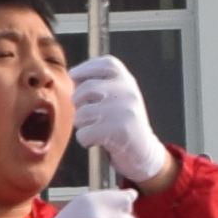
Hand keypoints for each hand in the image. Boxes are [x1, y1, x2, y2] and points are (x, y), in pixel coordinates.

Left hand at [68, 49, 174, 186]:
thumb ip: (100, 85)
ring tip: (94, 128)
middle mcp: (128, 91)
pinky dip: (85, 140)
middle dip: (78, 105)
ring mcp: (124, 110)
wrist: (144, 152)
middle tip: (88, 116)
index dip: (85, 68)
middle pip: (84, 90)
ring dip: (82, 124)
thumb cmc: (122, 123)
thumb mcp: (118, 98)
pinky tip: (97, 141)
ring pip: (81, 113)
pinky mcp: (119, 131)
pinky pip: (84, 133)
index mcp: (127, 80)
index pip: (104, 64)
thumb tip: (72, 77)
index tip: (74, 76)